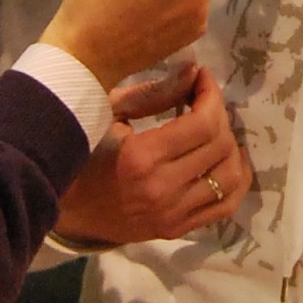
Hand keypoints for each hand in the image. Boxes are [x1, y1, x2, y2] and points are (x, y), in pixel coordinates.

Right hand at [52, 66, 249, 248]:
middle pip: (220, 146)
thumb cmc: (83, 154)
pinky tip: (226, 161)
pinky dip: (235, 181)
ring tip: (215, 130)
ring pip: (231, 176)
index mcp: (141, 157)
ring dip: (231, 146)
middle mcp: (162, 189)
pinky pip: (225, 206)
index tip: (202, 78)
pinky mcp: (178, 229)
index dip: (211, 94)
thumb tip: (194, 72)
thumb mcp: (108, 114)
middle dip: (219, 114)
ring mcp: (173, 214)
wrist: (67, 208)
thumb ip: (153, 93)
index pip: (203, 123)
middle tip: (204, 101)